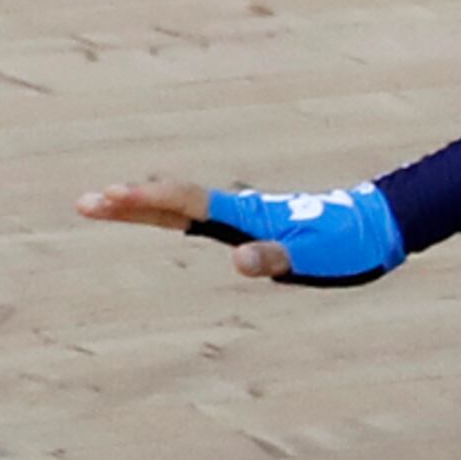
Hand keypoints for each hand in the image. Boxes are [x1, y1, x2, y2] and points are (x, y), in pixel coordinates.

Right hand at [79, 178, 406, 285]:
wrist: (377, 225)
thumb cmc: (347, 245)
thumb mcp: (313, 258)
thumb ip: (276, 258)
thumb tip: (239, 262)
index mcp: (245, 216)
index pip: (186, 203)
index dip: (147, 201)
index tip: (109, 197)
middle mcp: (239, 211)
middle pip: (174, 202)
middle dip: (129, 203)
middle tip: (83, 203)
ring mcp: (244, 217)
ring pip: (184, 206)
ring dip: (145, 205)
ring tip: (106, 204)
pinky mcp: (253, 225)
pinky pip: (201, 215)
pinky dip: (169, 212)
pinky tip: (158, 216)